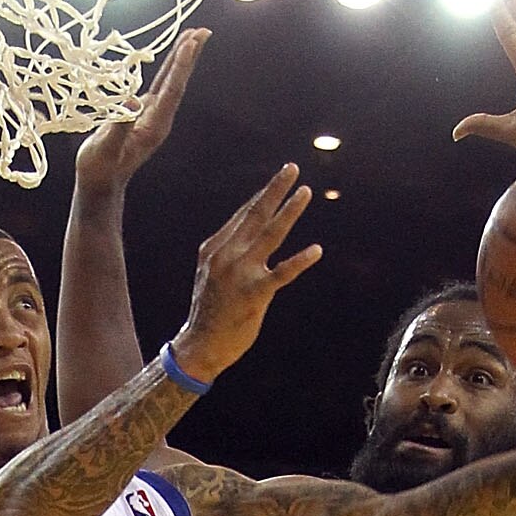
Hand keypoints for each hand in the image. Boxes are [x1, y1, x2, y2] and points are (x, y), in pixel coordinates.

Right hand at [74, 28, 206, 197]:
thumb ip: (119, 124)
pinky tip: (172, 57)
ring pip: (170, 81)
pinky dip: (168, 67)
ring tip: (192, 36)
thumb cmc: (100, 169)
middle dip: (189, 55)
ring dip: (181, 58)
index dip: (180, 66)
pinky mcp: (144, 113)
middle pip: (177, 82)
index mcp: (154, 127)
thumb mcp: (106, 148)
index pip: (170, 90)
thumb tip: (131, 100)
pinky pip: (160, 85)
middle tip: (203, 31)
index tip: (189, 43)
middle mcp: (158, 119)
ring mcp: (153, 116)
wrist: (100, 183)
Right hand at [170, 167, 322, 384]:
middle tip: (292, 169)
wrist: (200, 345)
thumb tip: (245, 236)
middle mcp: (227, 255)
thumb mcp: (211, 275)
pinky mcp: (255, 294)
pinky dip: (300, 260)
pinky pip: (282, 273)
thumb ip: (227, 254)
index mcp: (215, 248)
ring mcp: (240, 273)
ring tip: (305, 192)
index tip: (278, 180)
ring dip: (289, 211)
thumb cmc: (209, 312)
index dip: (262, 196)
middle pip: (256, 215)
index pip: (243, 216)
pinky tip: (316, 250)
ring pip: (270, 234)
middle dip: (275, 190)